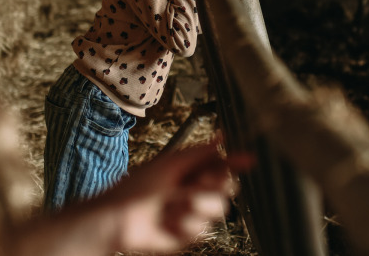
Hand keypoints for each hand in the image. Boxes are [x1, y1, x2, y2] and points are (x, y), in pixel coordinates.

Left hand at [110, 142, 252, 252]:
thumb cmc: (138, 186)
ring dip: (195, 205)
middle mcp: (196, 190)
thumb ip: (200, 152)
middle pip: (227, 187)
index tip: (249, 159)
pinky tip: (166, 221)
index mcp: (192, 170)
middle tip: (196, 184)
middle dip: (214, 186)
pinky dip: (183, 223)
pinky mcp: (188, 233)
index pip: (222, 165)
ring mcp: (193, 213)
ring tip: (173, 205)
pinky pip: (202, 228)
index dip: (236, 162)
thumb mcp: (171, 163)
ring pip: (218, 209)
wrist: (119, 219)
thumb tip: (223, 135)